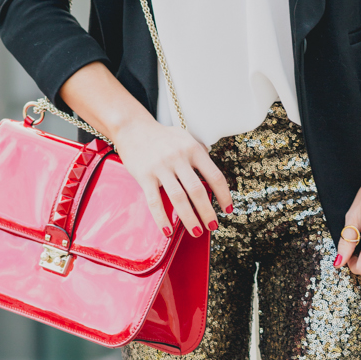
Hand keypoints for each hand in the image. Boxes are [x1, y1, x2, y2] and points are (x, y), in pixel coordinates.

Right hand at [59, 61, 231, 237]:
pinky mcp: (145, 175)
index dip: (224, 195)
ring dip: (189, 218)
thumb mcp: (185, 138)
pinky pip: (154, 201)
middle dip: (207, 212)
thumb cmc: (162, 136)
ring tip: (196, 232)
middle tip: (213, 226)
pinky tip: (167, 231)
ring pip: (178, 198)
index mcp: (193, 149)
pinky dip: (161, 219)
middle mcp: (178, 157)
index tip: (228, 209)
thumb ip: (199, 154)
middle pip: (197, 190)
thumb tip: (212, 176)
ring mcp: (161, 167)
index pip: (214, 176)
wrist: (132, 127)